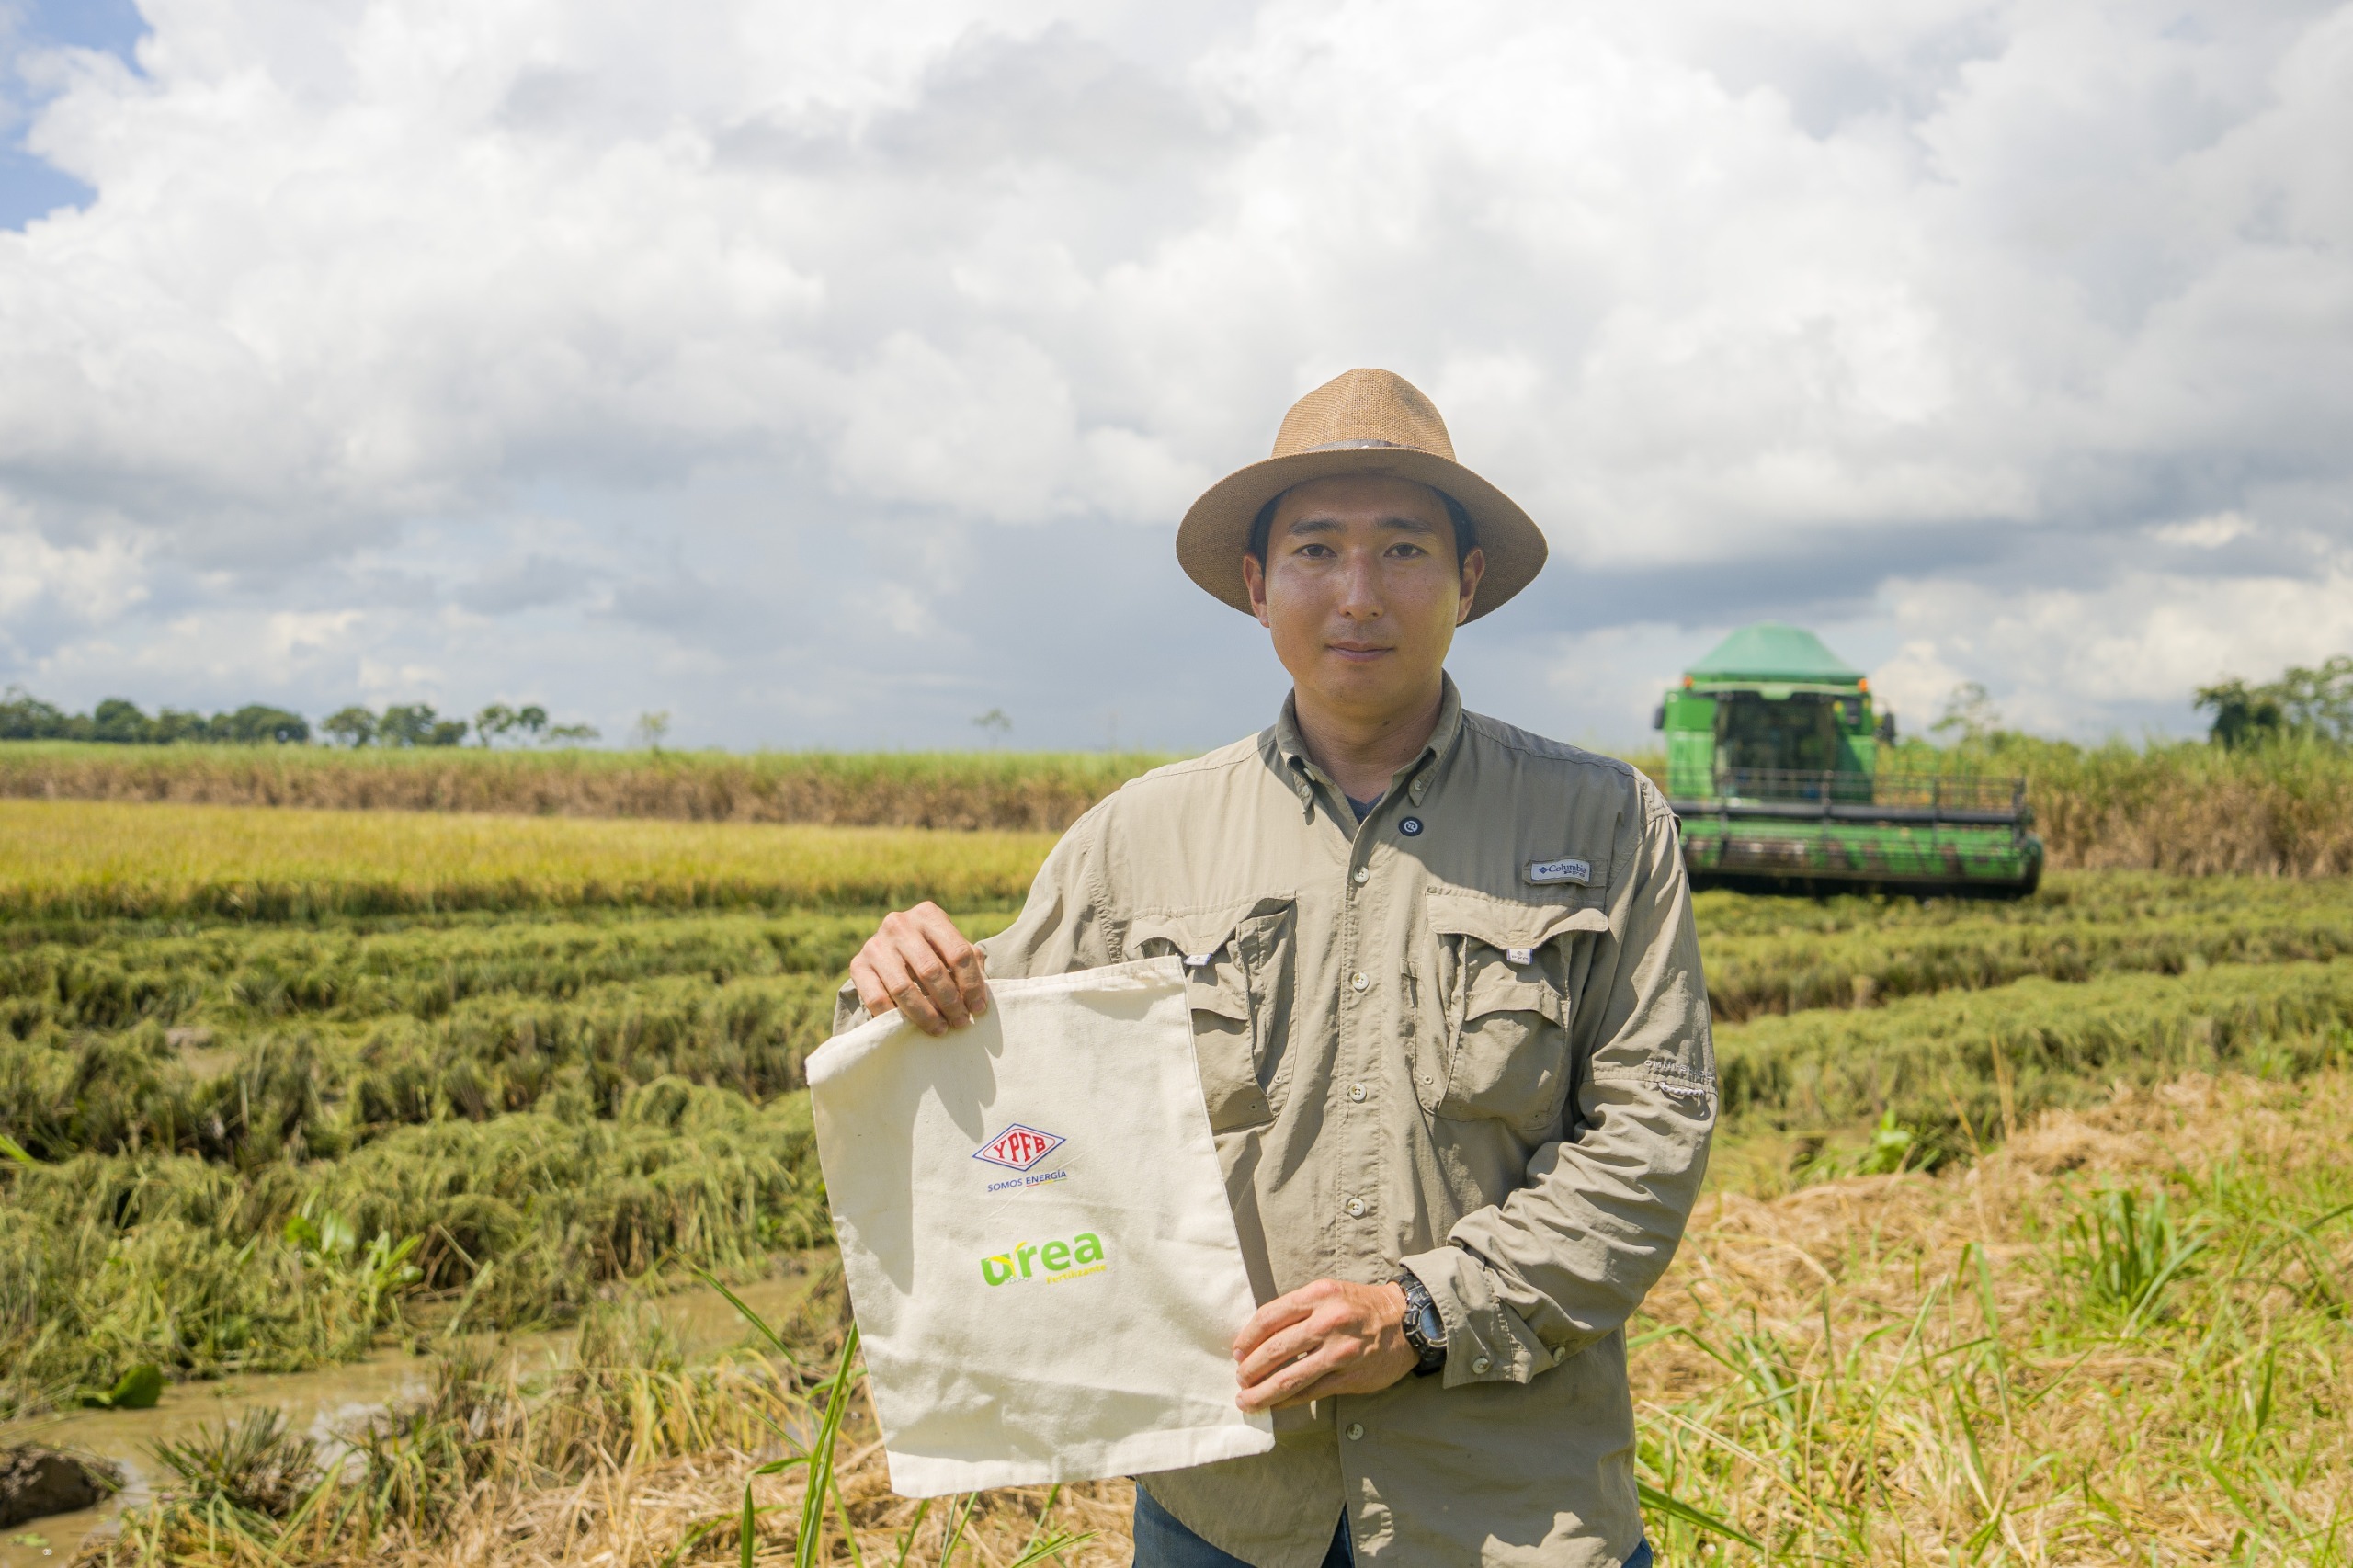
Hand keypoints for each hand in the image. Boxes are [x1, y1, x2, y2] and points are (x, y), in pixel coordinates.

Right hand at [848, 902, 988, 1035]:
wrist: (889, 950)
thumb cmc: (931, 952)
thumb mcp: (951, 949)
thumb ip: (970, 966)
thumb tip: (979, 1000)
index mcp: (928, 914)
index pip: (958, 952)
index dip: (972, 984)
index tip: (979, 1009)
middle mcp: (899, 924)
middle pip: (931, 970)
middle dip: (950, 1002)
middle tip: (960, 1023)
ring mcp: (875, 944)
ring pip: (903, 988)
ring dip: (925, 1014)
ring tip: (940, 1029)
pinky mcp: (857, 965)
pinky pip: (876, 999)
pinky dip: (895, 1017)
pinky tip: (909, 1027)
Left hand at [1232, 1279, 1415, 1411]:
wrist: (1407, 1321)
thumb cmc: (1361, 1307)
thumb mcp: (1329, 1293)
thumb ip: (1298, 1310)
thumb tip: (1260, 1337)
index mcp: (1318, 1296)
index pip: (1268, 1318)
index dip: (1246, 1338)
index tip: (1236, 1352)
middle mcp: (1327, 1322)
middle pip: (1274, 1350)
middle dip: (1249, 1369)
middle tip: (1239, 1379)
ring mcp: (1339, 1352)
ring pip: (1289, 1378)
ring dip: (1262, 1392)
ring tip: (1247, 1401)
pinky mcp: (1349, 1377)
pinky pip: (1309, 1393)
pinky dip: (1287, 1401)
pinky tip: (1275, 1404)